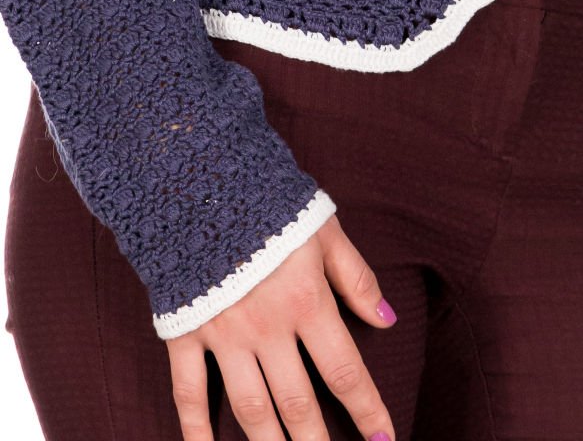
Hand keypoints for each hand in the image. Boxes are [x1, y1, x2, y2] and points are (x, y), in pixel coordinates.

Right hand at [165, 213, 396, 440]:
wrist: (198, 179)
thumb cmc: (268, 203)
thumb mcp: (322, 229)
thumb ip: (355, 275)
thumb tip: (386, 318)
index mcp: (305, 301)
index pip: (345, 371)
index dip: (367, 410)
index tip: (385, 439)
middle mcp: (266, 327)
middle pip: (299, 404)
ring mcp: (222, 334)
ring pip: (251, 410)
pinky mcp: (184, 331)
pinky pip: (188, 392)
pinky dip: (196, 430)